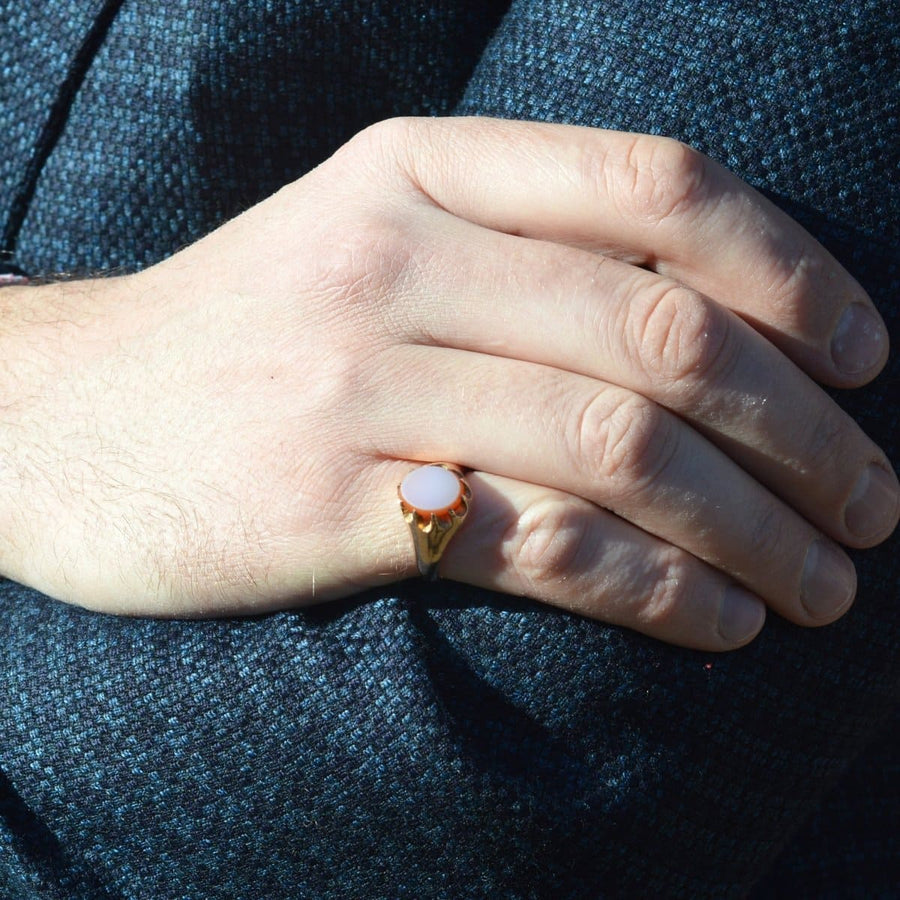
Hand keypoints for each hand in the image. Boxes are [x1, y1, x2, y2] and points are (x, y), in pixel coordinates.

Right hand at [0, 117, 895, 649]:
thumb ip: (516, 260)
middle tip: (869, 504)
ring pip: (621, 448)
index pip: (658, 186)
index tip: (863, 358)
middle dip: (803, 431)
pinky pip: (543, 542)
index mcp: (419, 172)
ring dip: (754, 528)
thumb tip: (701, 335)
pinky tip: (718, 622)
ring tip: (820, 586)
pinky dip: (658, 588)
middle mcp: (395, 260)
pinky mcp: (329, 506)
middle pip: (664, 334)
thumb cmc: (241, 332)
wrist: (57, 412)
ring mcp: (358, 382)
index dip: (791, 272)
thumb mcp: (365, 245)